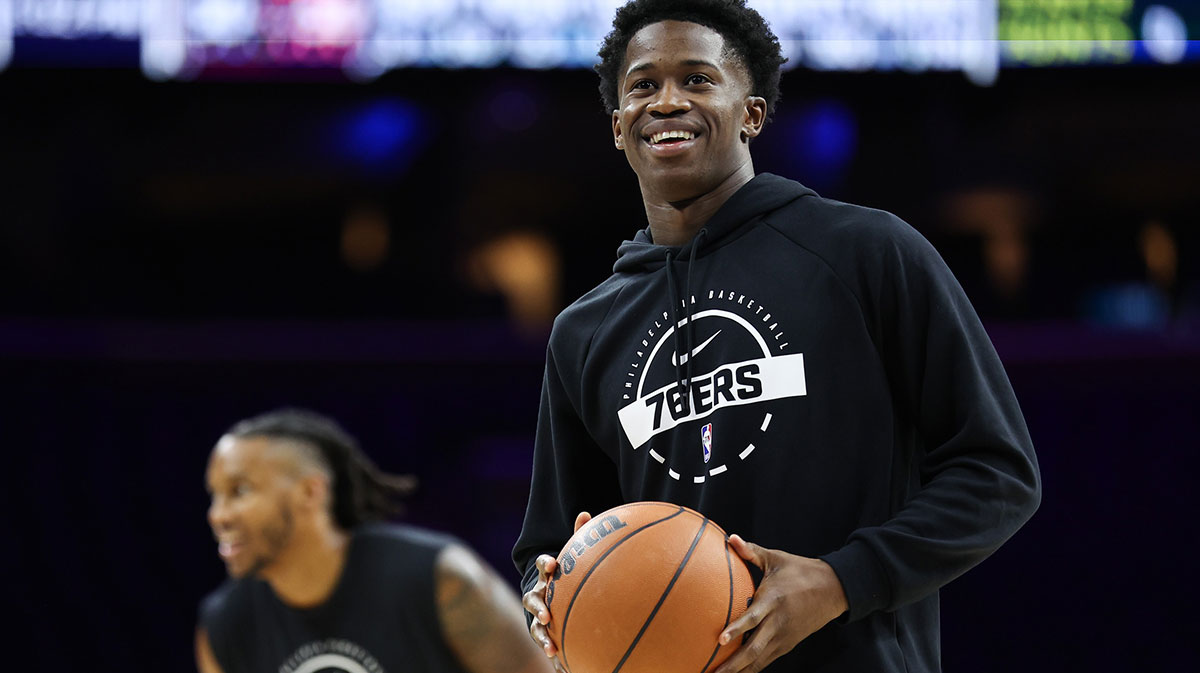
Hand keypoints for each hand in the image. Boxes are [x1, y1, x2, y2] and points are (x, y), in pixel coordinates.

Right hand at [522, 512, 592, 661]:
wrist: (550, 595)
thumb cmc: (565, 573)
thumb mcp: (572, 555)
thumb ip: (578, 536)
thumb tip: (585, 512)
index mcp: (547, 575)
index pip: (542, 566)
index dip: (545, 565)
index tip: (553, 565)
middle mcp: (538, 595)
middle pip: (533, 600)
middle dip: (538, 607)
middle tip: (546, 615)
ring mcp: (539, 616)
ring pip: (536, 627)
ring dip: (542, 637)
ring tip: (551, 648)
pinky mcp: (545, 633)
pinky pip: (548, 645)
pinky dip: (555, 657)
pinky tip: (564, 669)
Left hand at [712, 535, 848, 672]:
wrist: (833, 589)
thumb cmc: (801, 570)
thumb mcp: (776, 558)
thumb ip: (751, 551)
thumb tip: (730, 537)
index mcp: (773, 600)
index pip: (753, 619)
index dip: (737, 630)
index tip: (720, 640)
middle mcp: (778, 623)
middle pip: (754, 649)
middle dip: (733, 664)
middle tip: (713, 672)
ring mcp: (784, 636)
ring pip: (760, 660)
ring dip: (741, 671)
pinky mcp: (788, 644)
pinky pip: (767, 660)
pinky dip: (752, 669)